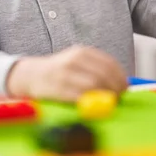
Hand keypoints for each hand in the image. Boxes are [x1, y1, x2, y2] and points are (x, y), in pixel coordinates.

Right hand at [6, 45, 127, 101]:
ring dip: (104, 96)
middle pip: (103, 75)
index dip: (120, 77)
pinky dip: (90, 101)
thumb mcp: (77, 61)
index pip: (109, 64)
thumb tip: (121, 83)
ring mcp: (65, 73)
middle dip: (115, 89)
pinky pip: (80, 96)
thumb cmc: (60, 71)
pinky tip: (92, 104)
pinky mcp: (58, 88)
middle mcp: (74, 59)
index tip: (125, 88)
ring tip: (106, 102)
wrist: (31, 75)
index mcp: (82, 52)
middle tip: (118, 98)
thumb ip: (96, 68)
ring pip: (94, 85)